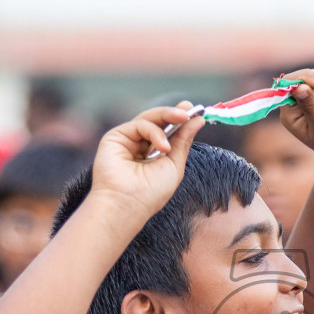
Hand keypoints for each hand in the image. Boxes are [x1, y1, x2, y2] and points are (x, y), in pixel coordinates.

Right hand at [86, 103, 205, 226]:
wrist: (128, 205)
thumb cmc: (151, 193)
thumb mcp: (174, 165)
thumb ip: (183, 141)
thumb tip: (198, 120)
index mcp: (153, 153)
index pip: (168, 131)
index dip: (180, 120)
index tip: (196, 112)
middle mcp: (139, 145)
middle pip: (158, 121)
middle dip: (175, 113)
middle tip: (190, 109)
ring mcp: (127, 140)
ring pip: (149, 119)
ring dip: (168, 115)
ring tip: (184, 118)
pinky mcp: (115, 137)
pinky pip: (139, 125)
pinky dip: (154, 132)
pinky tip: (164, 148)